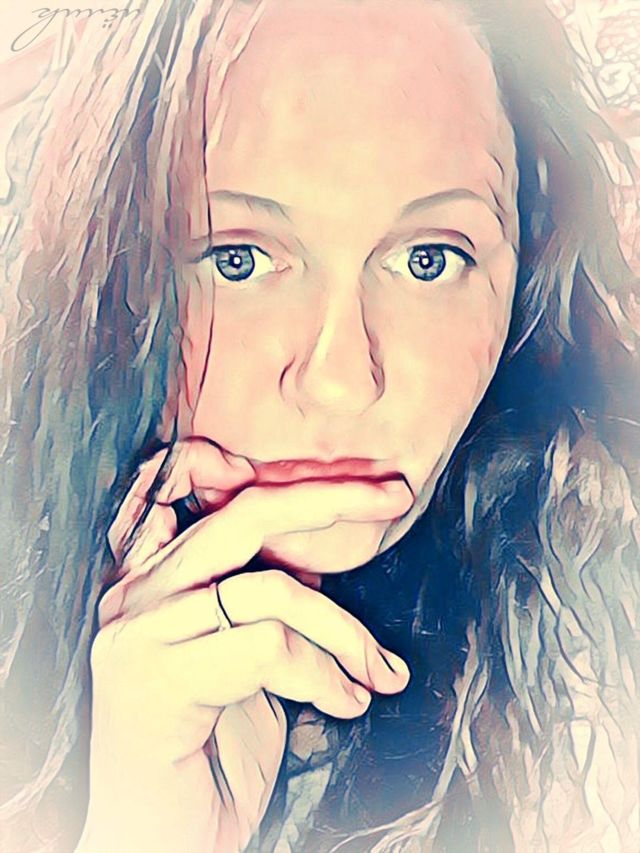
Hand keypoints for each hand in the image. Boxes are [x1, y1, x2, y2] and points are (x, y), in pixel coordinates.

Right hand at [79, 439, 412, 852]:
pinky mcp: (158, 679)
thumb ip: (259, 609)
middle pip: (243, 515)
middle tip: (394, 495)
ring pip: (273, 590)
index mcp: (148, 580)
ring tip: (378, 673)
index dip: (228, 462)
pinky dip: (325, 674)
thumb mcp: (238, 662)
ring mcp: (141, 633)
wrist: (157, 839)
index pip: (173, 483)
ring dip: (345, 633)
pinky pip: (269, 648)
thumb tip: (314, 571)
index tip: (309, 474)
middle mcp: (136, 594)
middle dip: (329, 498)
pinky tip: (346, 702)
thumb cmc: (204, 752)